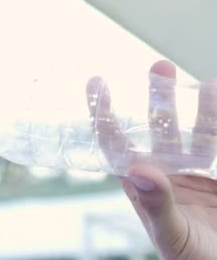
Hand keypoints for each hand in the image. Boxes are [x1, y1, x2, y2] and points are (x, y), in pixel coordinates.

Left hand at [87, 60, 216, 258]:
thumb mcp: (170, 234)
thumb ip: (154, 205)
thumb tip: (138, 170)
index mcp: (141, 186)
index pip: (116, 144)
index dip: (104, 114)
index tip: (96, 82)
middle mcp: (165, 174)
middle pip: (158, 128)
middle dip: (158, 97)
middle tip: (159, 66)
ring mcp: (194, 174)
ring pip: (194, 133)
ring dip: (199, 108)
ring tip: (205, 84)